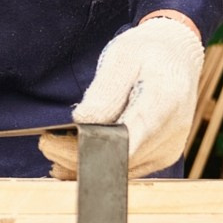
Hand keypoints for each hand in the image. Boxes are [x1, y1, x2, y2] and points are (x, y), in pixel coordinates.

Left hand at [40, 14, 202, 177]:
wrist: (177, 55)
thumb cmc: (148, 52)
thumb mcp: (122, 57)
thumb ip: (104, 92)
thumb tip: (82, 123)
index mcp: (163, 103)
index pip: (125, 142)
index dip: (87, 151)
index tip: (54, 144)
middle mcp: (170, 132)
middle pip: (118, 160)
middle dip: (76, 156)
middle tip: (45, 144)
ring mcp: (169, 148)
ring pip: (121, 170)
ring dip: (85, 163)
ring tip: (54, 149)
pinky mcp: (163, 155)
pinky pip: (129, 169)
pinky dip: (102, 164)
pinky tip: (77, 156)